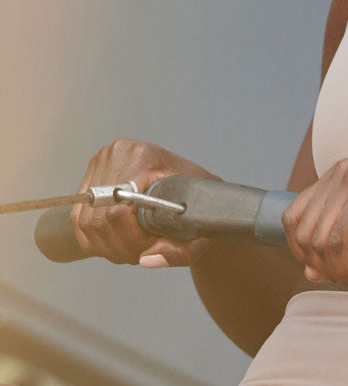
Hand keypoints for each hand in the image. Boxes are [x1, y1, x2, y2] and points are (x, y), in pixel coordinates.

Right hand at [72, 138, 219, 267]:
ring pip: (86, 223)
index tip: (147, 247)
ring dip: (108, 246)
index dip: (129, 239)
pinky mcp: (90, 176)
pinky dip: (96, 239)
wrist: (192, 190)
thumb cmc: (199, 203)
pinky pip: (79, 220)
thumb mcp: (200, 228)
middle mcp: (117, 154)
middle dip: (120, 247)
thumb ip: (179, 250)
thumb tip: (148, 260)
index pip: (119, 211)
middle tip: (142, 252)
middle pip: (99, 220)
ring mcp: (101, 164)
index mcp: (146, 157)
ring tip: (134, 247)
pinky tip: (120, 239)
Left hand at [282, 158, 347, 285]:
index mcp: (337, 172)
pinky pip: (340, 241)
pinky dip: (347, 266)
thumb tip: (308, 270)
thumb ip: (336, 245)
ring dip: (336, 270)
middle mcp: (342, 168)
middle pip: (304, 230)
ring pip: (320, 239)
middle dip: (320, 264)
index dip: (301, 251)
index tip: (327, 269)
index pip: (293, 216)